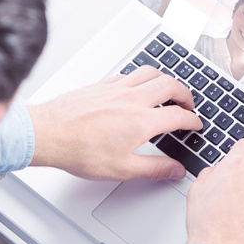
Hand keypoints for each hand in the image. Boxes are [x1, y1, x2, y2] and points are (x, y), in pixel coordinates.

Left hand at [27, 66, 201, 180]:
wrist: (49, 134)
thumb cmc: (79, 150)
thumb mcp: (122, 169)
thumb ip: (153, 169)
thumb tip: (174, 170)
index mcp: (141, 121)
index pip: (178, 115)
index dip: (192, 120)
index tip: (195, 125)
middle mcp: (132, 99)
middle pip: (170, 85)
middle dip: (185, 94)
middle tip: (188, 104)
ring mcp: (116, 89)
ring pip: (150, 72)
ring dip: (165, 80)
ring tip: (168, 90)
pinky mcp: (102, 85)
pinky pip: (129, 74)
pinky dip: (141, 78)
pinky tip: (137, 87)